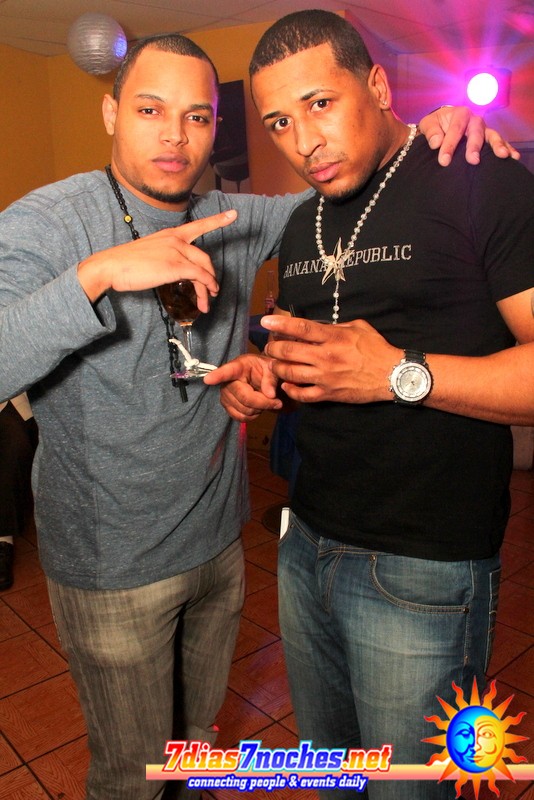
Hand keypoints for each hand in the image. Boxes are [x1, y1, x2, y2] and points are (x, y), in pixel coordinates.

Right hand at [77, 209, 237, 308]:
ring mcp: (176, 251)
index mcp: (170, 234)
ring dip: (208, 287)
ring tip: (207, 301)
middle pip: (204, 258)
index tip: (233, 214)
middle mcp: (176, 239)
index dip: (218, 220)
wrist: (111, 266)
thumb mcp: (149, 253)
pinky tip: (205, 297)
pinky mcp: (175, 266)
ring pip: (203, 269)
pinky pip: (199, 276)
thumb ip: (165, 257)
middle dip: (210, 276)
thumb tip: (173, 272)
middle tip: (212, 292)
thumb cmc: (126, 263)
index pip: (198, 226)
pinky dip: (206, 287)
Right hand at [204, 354, 281, 421]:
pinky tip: (257, 407)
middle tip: (277, 402)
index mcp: (238, 366)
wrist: (261, 377)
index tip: (207, 379)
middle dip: (264, 403)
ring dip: (260, 409)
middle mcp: (228, 381)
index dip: (217, 376)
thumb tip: (270, 394)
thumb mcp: (272, 368)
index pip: (227, 371)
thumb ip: (272, 379)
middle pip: (245, 398)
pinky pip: (241, 418)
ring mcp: (225, 395)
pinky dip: (253, 416)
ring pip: (245, 410)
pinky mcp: (227, 407)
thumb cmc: (264, 369)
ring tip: (265, 400)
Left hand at [261, 315, 399, 403]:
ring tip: (275, 364)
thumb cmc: (377, 349)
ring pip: (290, 373)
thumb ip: (336, 326)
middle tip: (270, 347)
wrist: (392, 375)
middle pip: (288, 351)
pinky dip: (290, 390)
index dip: (280, 324)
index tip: (266, 321)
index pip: (301, 328)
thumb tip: (320, 325)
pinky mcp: (328, 394)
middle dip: (273, 348)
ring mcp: (325, 377)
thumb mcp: (358, 328)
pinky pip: (302, 395)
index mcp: (333, 337)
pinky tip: (287, 385)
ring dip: (277, 368)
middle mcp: (325, 356)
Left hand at [419, 106, 519, 166]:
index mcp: (460, 113)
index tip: (444, 161)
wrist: (442, 125)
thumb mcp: (428, 124)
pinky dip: (507, 148)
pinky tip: (513, 157)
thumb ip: (431, 132)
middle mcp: (474, 120)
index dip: (450, 145)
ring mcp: (483, 129)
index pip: (455, 130)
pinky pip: (499, 142)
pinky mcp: (488, 138)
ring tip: (503, 155)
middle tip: (473, 160)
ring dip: (497, 145)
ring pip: (491, 135)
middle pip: (476, 132)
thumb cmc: (436, 125)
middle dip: (475, 146)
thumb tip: (436, 143)